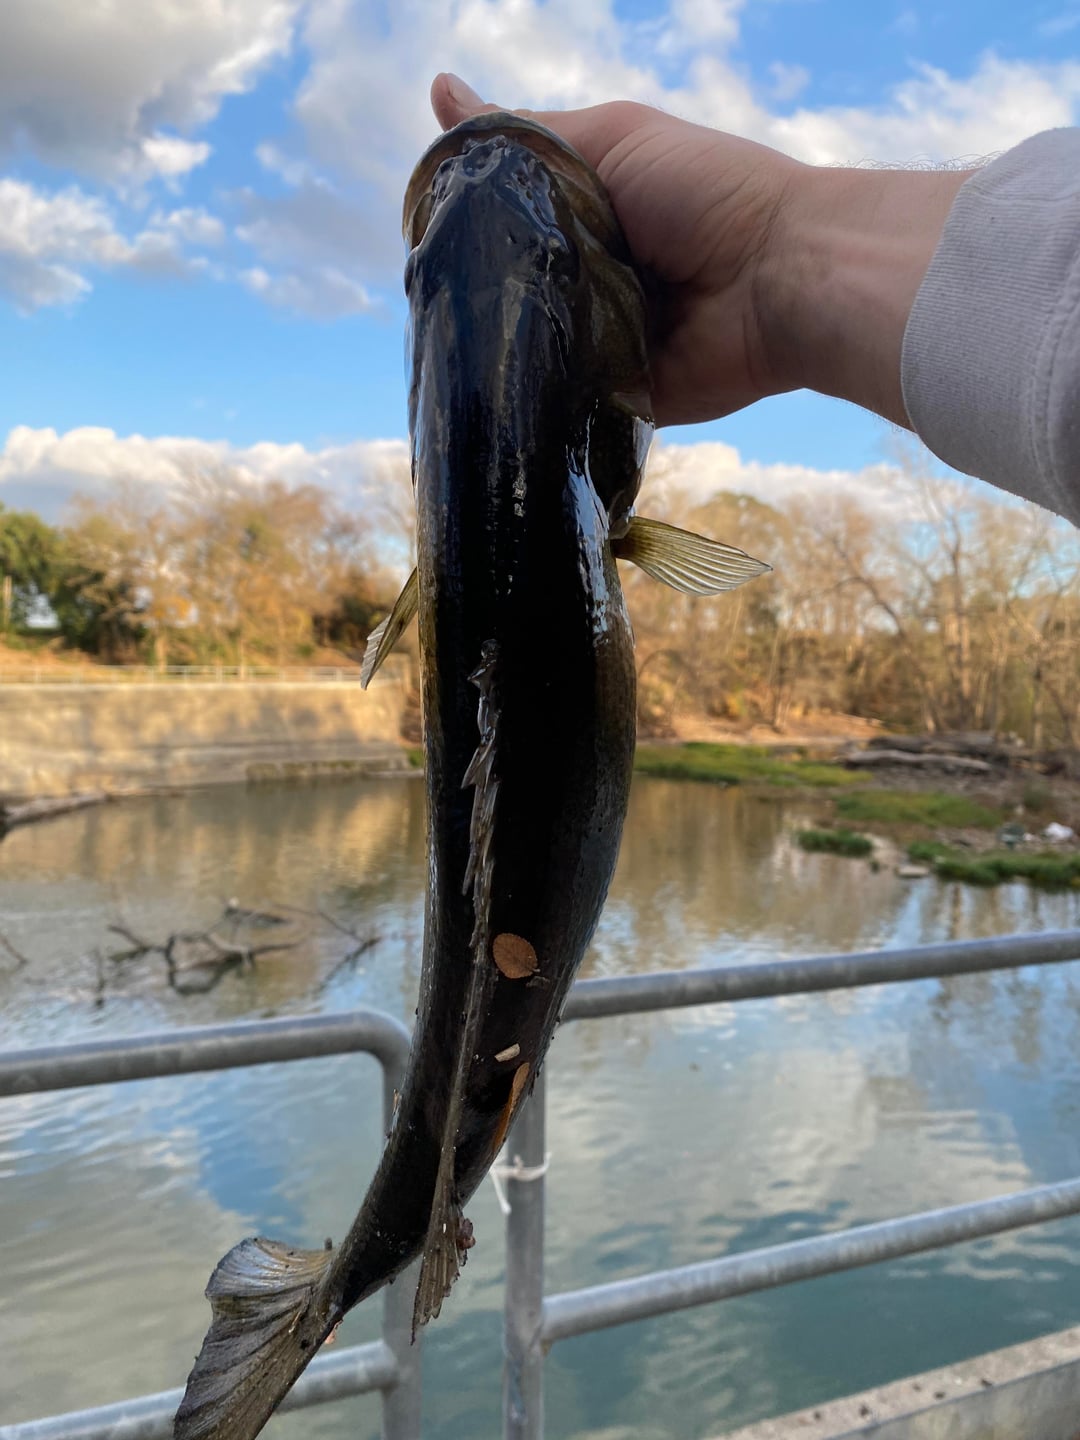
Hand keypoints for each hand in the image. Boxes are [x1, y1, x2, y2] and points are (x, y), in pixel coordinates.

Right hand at [430, 74, 970, 429]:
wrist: (781, 277)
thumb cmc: (706, 191)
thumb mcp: (610, 139)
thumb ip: (527, 135)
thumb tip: (440, 92)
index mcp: (592, 216)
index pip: (508, 222)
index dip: (467, 225)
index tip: (422, 232)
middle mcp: (594, 280)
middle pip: (513, 288)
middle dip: (479, 290)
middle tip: (432, 293)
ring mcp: (606, 343)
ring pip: (532, 349)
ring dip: (505, 345)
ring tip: (453, 344)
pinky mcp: (620, 398)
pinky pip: (567, 402)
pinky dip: (541, 397)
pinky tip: (498, 392)